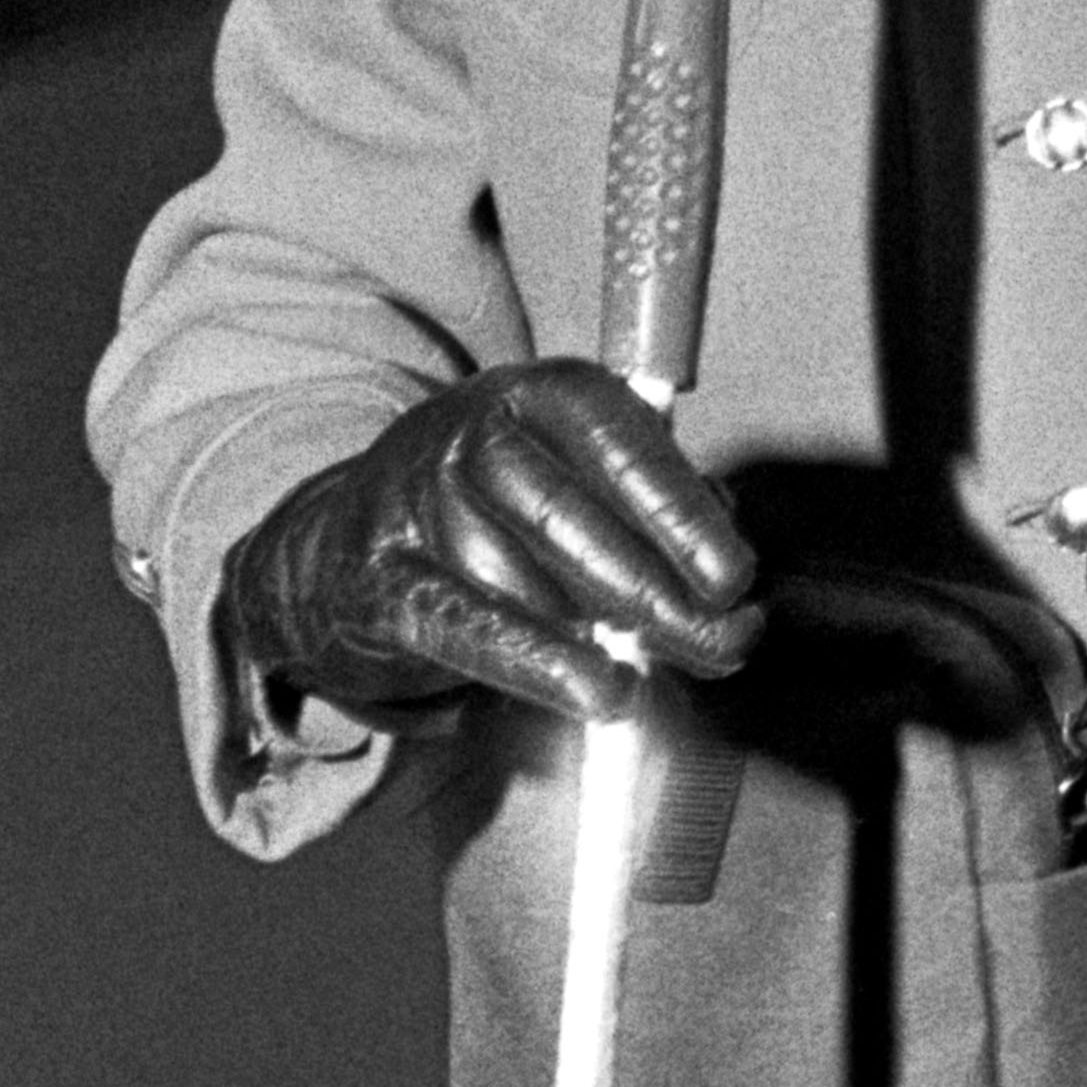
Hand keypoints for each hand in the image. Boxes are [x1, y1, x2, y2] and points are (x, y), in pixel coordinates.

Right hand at [221, 363, 762, 733]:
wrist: (351, 538)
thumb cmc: (505, 510)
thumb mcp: (583, 478)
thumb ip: (656, 513)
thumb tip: (724, 581)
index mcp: (542, 395)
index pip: (621, 443)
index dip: (681, 513)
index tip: (734, 578)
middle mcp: (473, 433)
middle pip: (575, 519)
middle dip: (660, 595)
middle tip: (724, 646)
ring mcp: (415, 500)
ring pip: (527, 580)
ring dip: (594, 634)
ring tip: (637, 671)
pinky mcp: (377, 575)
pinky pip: (464, 624)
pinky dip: (536, 663)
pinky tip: (597, 691)